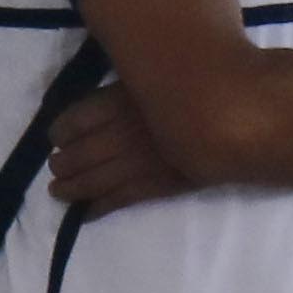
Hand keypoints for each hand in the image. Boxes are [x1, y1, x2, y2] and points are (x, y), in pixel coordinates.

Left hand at [44, 81, 187, 218]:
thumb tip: (99, 100)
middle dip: (62, 164)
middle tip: (56, 167)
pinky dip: (98, 208)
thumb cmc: (197, 90)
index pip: (74, 121)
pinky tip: (86, 213)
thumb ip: (126, 89)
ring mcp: (136, 163)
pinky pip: (119, 200)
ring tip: (59, 191)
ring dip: (71, 188)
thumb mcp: (153, 79)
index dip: (59, 131)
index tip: (55, 136)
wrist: (237, 119)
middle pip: (77, 154)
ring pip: (92, 180)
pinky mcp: (154, 186)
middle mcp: (120, 134)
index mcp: (118, 103)